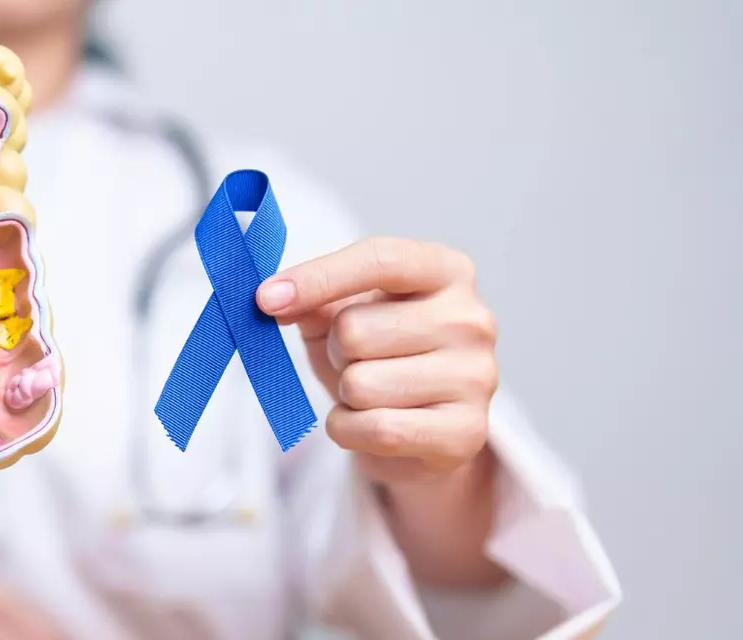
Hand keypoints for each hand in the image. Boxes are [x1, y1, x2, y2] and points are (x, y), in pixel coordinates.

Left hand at [256, 237, 498, 483]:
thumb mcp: (342, 312)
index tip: (265, 298)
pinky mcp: (468, 431)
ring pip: (360, 385)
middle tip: (356, 361)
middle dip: (337, 352)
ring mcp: (477, 376)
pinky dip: (350, 430)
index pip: (380, 259)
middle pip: (355, 330)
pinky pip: (377, 429)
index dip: (317, 277)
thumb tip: (271, 298)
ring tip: (372, 393)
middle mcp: (472, 318)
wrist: (419, 427)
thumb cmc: (379, 356)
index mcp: (446, 270)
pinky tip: (370, 424)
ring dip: (345, 396)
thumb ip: (310, 296)